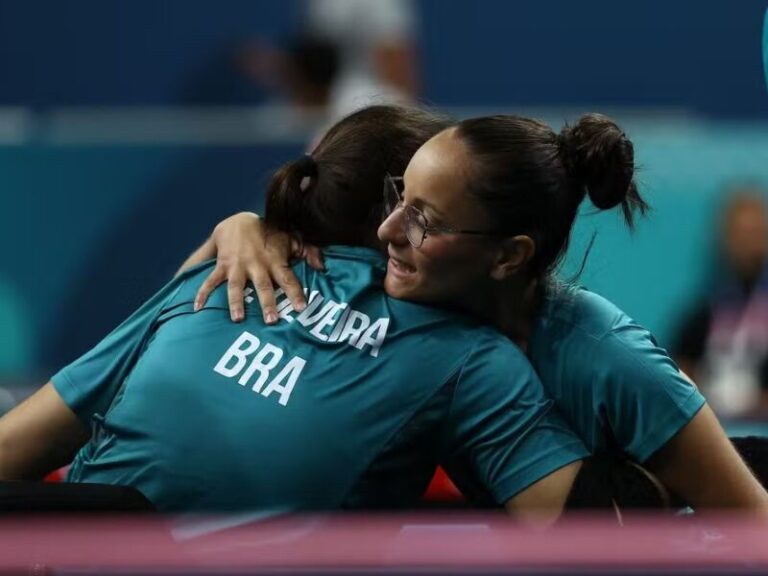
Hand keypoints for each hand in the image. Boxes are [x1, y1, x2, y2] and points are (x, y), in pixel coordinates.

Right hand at [193, 212, 322, 322]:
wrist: (239, 221)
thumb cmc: (269, 235)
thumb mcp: (291, 239)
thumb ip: (308, 252)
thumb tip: (321, 267)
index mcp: (275, 261)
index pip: (288, 279)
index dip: (295, 293)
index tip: (301, 307)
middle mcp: (256, 265)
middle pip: (263, 286)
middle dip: (267, 303)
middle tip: (271, 320)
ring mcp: (237, 266)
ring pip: (236, 286)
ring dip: (236, 302)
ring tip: (238, 319)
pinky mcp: (222, 265)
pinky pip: (210, 280)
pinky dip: (202, 293)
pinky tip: (198, 308)